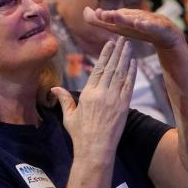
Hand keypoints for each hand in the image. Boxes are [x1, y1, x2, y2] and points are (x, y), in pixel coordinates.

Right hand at [51, 37, 135, 164]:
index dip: (105, 54)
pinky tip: (134, 62)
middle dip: (117, 51)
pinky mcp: (124, 106)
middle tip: (123, 37)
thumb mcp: (69, 116)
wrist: (95, 150)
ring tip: (129, 45)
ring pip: (121, 73)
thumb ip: (64, 100)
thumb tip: (54, 88)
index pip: (98, 68)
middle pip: (111, 67)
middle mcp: (101, 93)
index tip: (110, 43)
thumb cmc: (80, 134)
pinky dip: (132, 73)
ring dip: (126, 57)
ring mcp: (114, 99)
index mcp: (88, 93)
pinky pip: (129, 85)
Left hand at [84, 7, 182, 50]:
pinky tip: (139, 24)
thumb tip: (85, 11)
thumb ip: (103, 21)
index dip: (104, 17)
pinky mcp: (162, 28)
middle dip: (113, 16)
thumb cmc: (142, 30)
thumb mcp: (121, 28)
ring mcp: (150, 22)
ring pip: (138, 20)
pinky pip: (154, 27)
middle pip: (124, 17)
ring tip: (117, 17)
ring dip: (128, 19)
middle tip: (102, 14)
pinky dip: (147, 25)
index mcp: (128, 20)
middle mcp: (138, 19)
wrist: (168, 36)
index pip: (114, 18)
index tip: (95, 14)